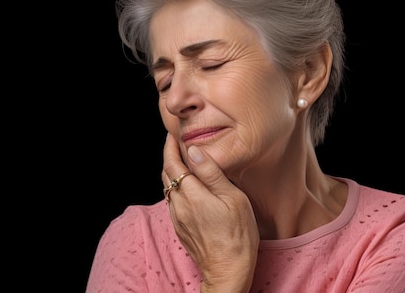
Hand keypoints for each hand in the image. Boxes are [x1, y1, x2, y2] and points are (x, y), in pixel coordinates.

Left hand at [161, 133, 258, 291]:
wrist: (228, 270)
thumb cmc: (237, 234)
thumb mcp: (232, 198)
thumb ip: (211, 173)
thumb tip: (194, 151)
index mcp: (191, 194)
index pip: (172, 163)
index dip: (170, 147)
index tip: (173, 134)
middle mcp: (178, 205)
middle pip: (167, 174)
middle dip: (170, 156)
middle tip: (176, 143)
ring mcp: (177, 218)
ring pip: (168, 188)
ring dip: (172, 172)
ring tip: (183, 162)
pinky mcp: (180, 228)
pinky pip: (172, 202)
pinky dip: (176, 188)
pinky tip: (188, 187)